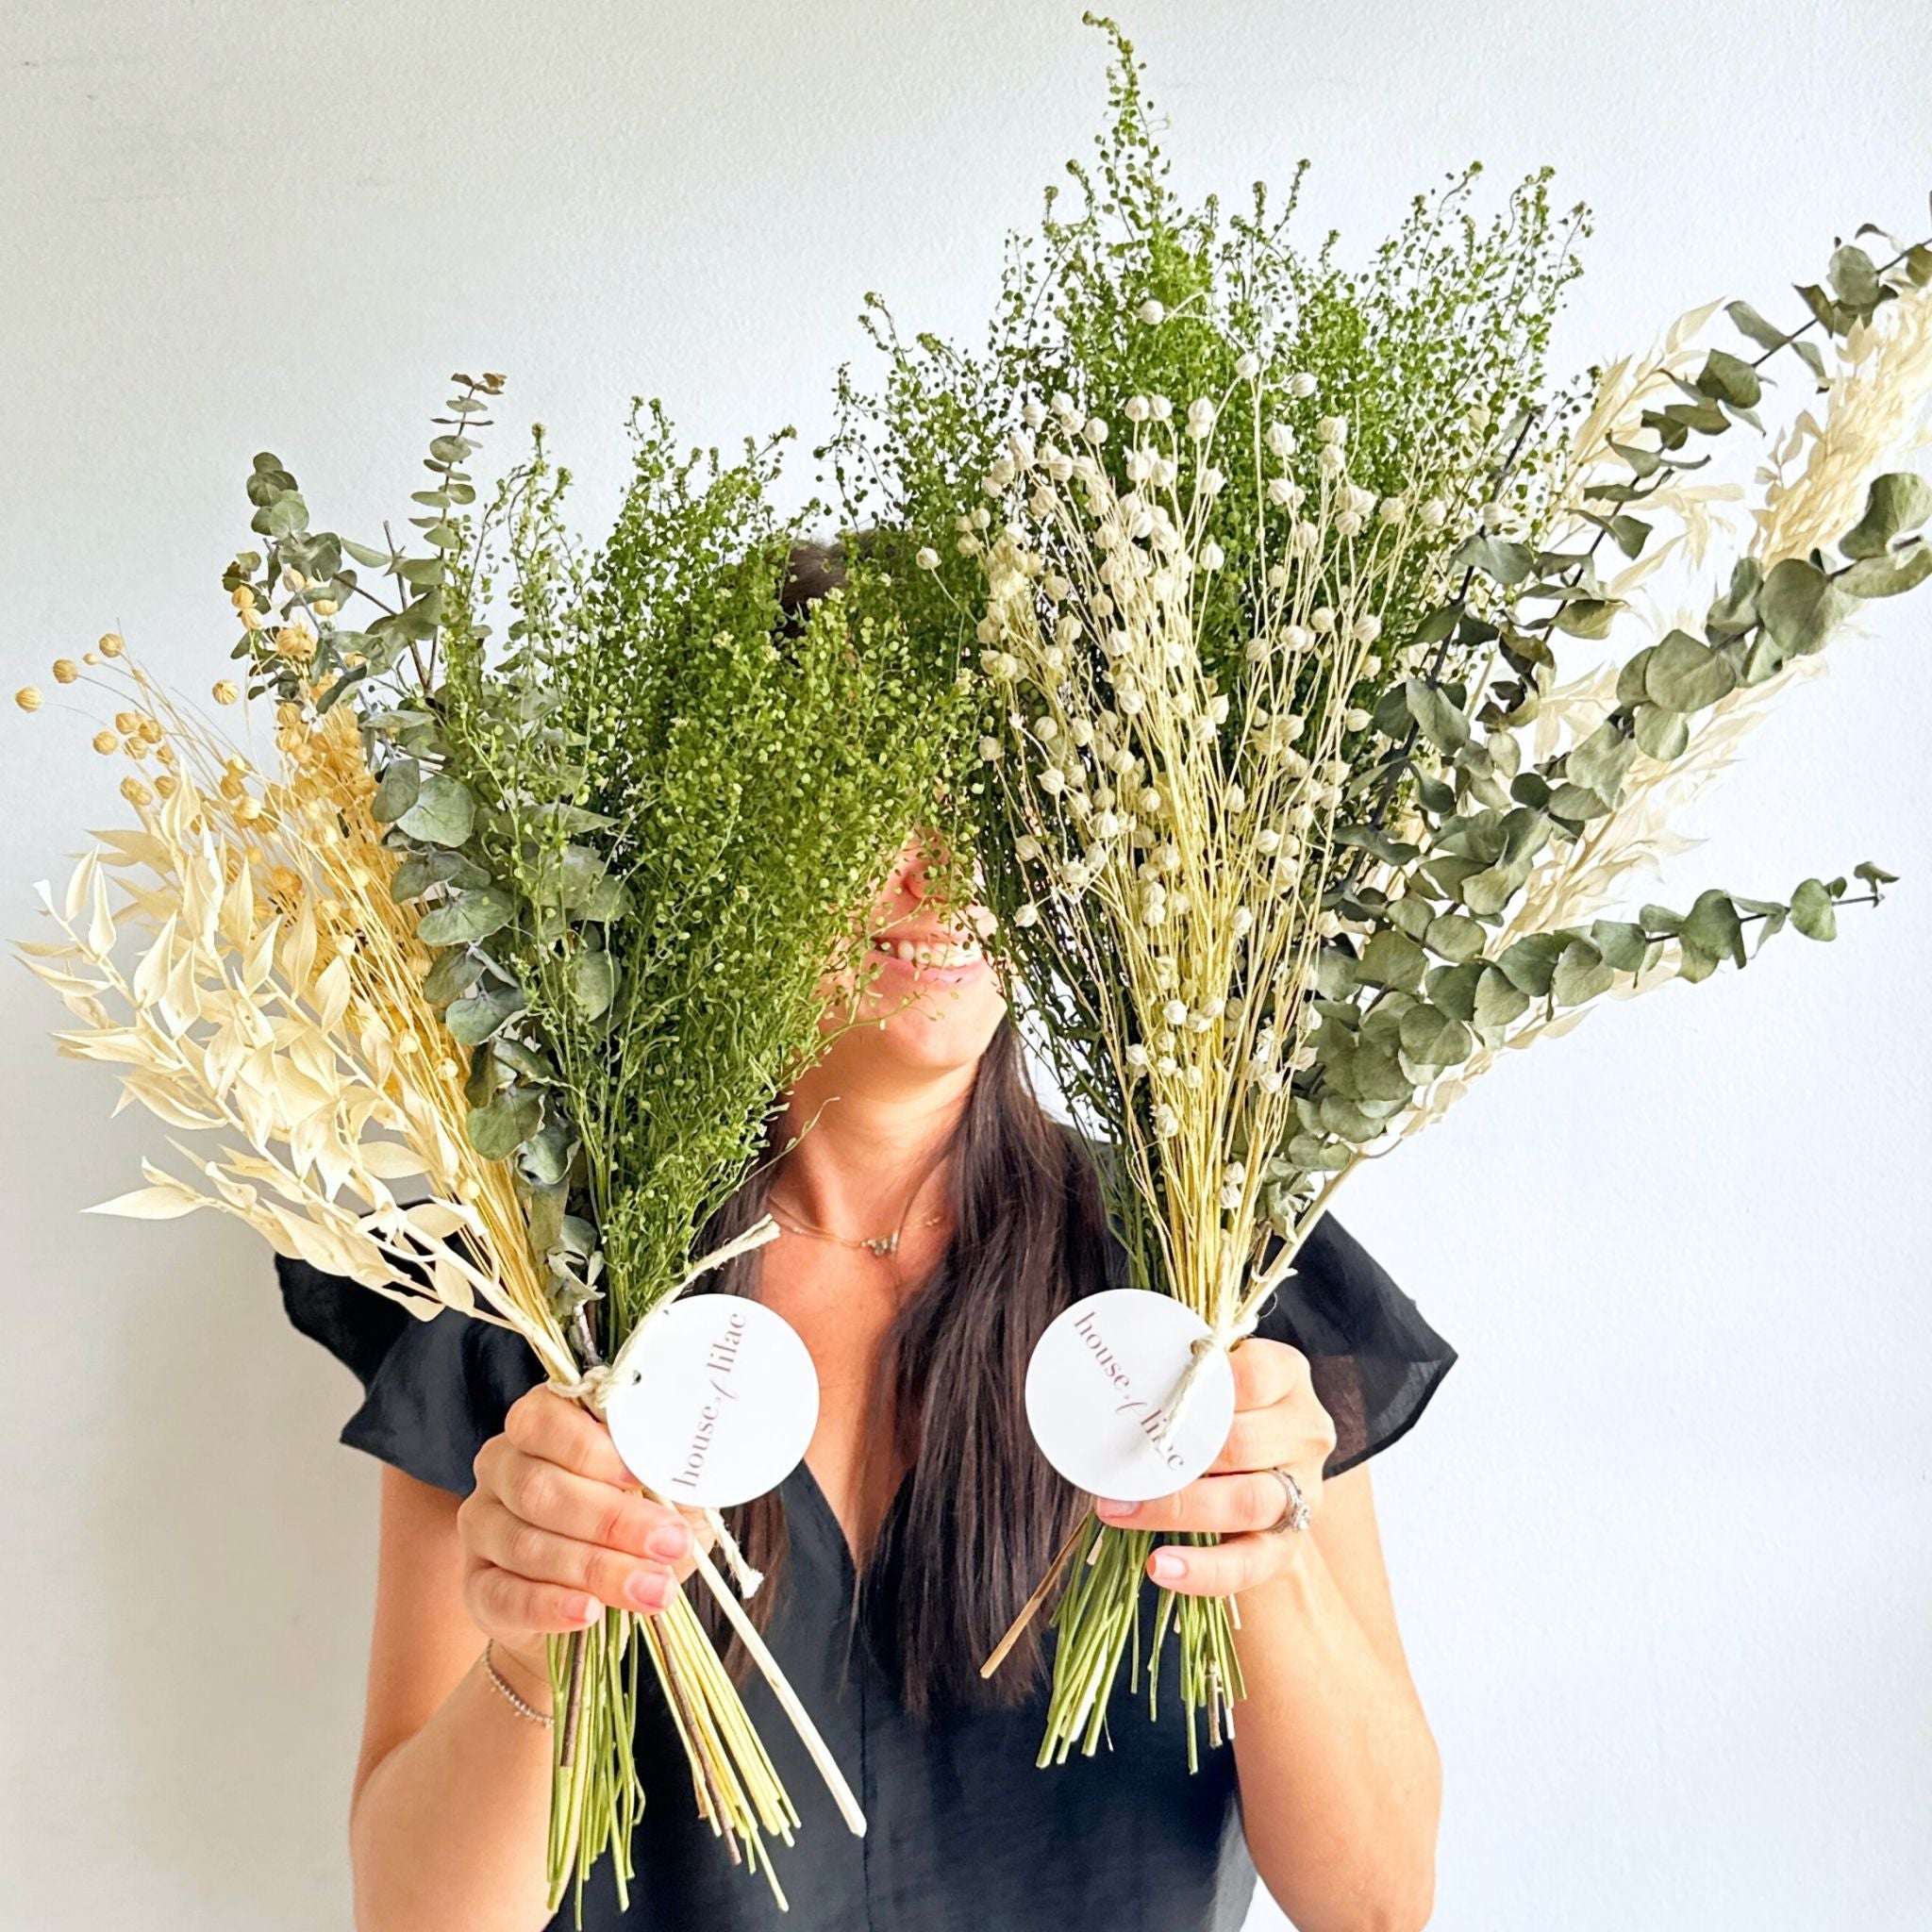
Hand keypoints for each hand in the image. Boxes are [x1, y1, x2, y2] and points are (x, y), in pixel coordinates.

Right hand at [457, 1386, 706, 1681]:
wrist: (591, 1607)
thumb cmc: (634, 1530)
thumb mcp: (664, 1496)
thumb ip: (671, 1477)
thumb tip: (692, 1470)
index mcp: (542, 1426)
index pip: (544, 1419)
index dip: (588, 1446)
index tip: (640, 1474)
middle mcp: (501, 1467)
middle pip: (538, 1487)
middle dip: (611, 1519)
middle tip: (669, 1543)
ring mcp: (481, 1526)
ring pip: (526, 1543)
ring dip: (596, 1568)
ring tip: (654, 1590)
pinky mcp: (476, 1587)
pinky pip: (504, 1595)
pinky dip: (550, 1605)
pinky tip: (589, 1612)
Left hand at [1093, 1336, 1335, 1596]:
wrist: (1263, 1474)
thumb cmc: (1220, 1413)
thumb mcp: (1212, 1382)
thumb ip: (1181, 1377)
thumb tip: (1111, 1385)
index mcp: (1286, 1376)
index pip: (1254, 1375)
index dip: (1205, 1386)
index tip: (1153, 1393)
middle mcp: (1304, 1432)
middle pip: (1243, 1443)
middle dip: (1175, 1455)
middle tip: (1117, 1464)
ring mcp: (1301, 1491)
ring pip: (1246, 1502)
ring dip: (1176, 1508)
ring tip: (1119, 1511)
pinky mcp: (1287, 1545)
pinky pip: (1248, 1563)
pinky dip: (1203, 1570)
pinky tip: (1160, 1568)